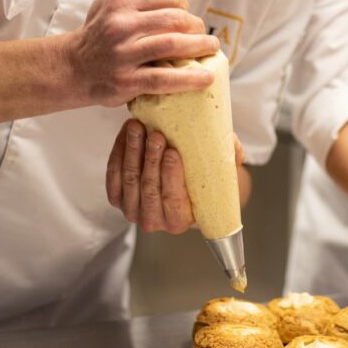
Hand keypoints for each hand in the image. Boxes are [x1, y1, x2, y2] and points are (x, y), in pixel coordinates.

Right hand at [63, 0, 219, 106]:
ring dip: (200, 46)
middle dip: (197, 26)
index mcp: (121, 3)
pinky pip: (165, 78)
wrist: (73, 68)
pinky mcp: (128, 81)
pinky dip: (189, 79)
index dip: (184, 5)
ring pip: (173, 45)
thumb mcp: (114, 5)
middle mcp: (122, 26)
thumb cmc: (99, 34)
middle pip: (175, 20)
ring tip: (212, 49)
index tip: (188, 15)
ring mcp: (124, 54)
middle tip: (204, 34)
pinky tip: (206, 78)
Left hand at [106, 120, 245, 233]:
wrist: (181, 183)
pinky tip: (126, 133)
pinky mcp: (117, 197)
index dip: (171, 176)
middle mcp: (154, 221)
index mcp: (180, 221)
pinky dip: (118, 152)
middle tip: (155, 134)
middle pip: (149, 188)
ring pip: (129, 179)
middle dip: (151, 158)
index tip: (173, 152)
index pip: (173, 199)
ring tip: (138, 127)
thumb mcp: (220, 171)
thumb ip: (230, 158)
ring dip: (132, 151)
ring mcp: (132, 210)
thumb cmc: (203, 178)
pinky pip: (113, 175)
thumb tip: (234, 146)